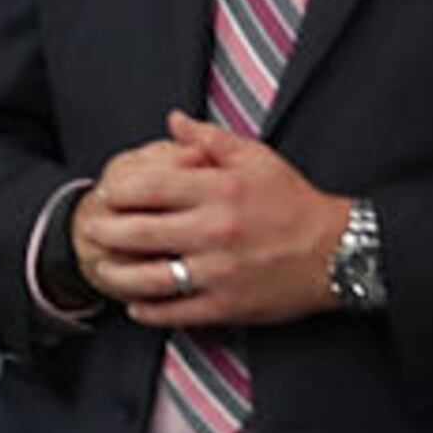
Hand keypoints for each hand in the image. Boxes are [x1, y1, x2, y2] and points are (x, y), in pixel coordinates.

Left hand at [71, 111, 350, 328]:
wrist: (340, 252)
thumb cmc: (294, 202)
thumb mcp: (258, 160)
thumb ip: (211, 140)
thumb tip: (173, 120)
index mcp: (219, 191)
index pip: (147, 188)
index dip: (117, 191)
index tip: (108, 194)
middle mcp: (215, 231)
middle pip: (137, 233)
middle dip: (104, 231)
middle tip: (91, 230)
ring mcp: (219, 272)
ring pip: (147, 278)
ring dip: (115, 274)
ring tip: (102, 267)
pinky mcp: (227, 305)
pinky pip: (173, 312)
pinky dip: (147, 310)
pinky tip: (134, 303)